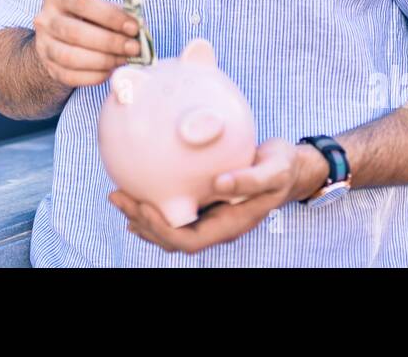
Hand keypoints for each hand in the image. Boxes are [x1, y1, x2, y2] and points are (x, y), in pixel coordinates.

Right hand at [32, 0, 139, 87]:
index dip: (110, 16)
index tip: (133, 27)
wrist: (61, 37)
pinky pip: (70, 76)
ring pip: (71, 57)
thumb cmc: (87, 18)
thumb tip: (138, 29)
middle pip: (75, 32)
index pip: (83, 3)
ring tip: (124, 60)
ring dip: (103, 61)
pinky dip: (94, 76)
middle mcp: (45, 20)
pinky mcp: (48, 67)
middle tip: (133, 48)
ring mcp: (43, 45)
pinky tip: (110, 71)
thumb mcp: (97, 7)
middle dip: (109, 42)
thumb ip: (116, 14)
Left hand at [107, 138, 329, 253]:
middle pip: (172, 238)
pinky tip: (137, 192)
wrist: (290, 167)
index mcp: (231, 224)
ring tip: (118, 196)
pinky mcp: (204, 201)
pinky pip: (174, 210)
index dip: (163, 231)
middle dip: (142, 222)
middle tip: (117, 196)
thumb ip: (251, 178)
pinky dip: (152, 204)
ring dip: (141, 216)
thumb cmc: (283, 167)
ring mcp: (210, 215)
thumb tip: (219, 184)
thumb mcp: (275, 168)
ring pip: (169, 227)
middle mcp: (217, 225)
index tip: (143, 207)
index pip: (191, 240)